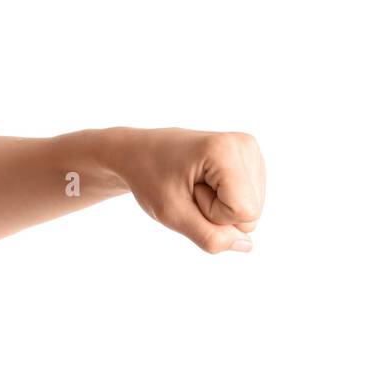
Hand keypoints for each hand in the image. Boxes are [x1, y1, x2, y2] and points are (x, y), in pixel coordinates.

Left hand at [118, 129, 265, 252]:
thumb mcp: (171, 214)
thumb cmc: (149, 178)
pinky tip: (204, 182)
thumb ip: (209, 236)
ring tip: (193, 185)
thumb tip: (247, 246)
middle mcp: (244, 144)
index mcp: (225, 150)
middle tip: (188, 190)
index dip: (213, 215)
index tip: (187, 193)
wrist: (137, 152)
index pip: (246, 212)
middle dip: (217, 212)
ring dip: (219, 207)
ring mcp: (249, 150)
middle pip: (252, 212)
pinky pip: (249, 201)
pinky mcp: (250, 158)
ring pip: (252, 209)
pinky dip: (224, 200)